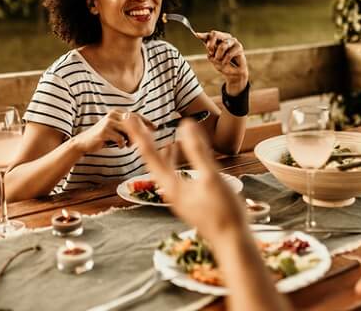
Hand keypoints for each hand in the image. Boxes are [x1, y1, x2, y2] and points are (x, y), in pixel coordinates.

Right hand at [74, 110, 154, 151]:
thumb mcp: (116, 130)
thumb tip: (143, 130)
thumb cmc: (103, 138)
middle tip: (146, 140)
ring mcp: (109, 121)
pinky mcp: (105, 130)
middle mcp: (113, 114)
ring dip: (130, 139)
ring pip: (128, 130)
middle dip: (141, 131)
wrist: (85, 143)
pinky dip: (122, 144)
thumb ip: (127, 128)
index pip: (135, 115)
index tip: (156, 128)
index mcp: (117, 112)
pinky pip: (120, 138)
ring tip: (128, 144)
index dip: (146, 121)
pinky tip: (119, 146)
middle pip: (133, 121)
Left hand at [123, 116, 246, 242]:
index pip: (150, 155)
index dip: (139, 134)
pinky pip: (173, 175)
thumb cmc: (224, 211)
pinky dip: (172, 161)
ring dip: (159, 151)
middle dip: (145, 140)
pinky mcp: (188, 200)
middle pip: (152, 161)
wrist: (232, 241)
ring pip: (163, 169)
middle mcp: (170, 192)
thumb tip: (185, 126)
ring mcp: (178, 197)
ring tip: (154, 135)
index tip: (128, 118)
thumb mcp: (211, 177)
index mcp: (171, 186)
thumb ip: (198, 151)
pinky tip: (179, 157)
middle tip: (135, 122)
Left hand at [198, 30, 247, 94]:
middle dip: (210, 44)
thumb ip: (211, 51)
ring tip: (219, 60)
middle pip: (215, 34)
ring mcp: (232, 41)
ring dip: (219, 56)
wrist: (233, 73)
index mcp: (218, 39)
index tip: (197, 35)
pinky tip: (226, 63)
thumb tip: (209, 49)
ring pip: (222, 45)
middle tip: (210, 52)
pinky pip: (229, 54)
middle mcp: (225, 38)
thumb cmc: (223, 64)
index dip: (203, 35)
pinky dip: (225, 61)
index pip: (209, 35)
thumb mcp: (213, 58)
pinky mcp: (239, 47)